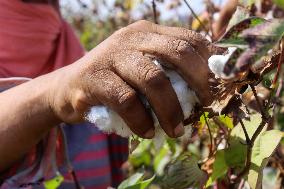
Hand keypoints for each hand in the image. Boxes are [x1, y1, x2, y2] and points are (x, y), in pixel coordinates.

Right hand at [49, 20, 222, 138]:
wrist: (69, 87)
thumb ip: (168, 72)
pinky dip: (142, 121)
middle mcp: (131, 38)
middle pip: (177, 53)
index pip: (189, 39)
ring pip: (153, 79)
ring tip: (176, 130)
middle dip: (198, 82)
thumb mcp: (142, 69)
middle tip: (204, 106)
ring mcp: (111, 55)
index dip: (207, 64)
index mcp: (148, 32)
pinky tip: (146, 132)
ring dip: (171, 110)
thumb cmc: (114, 82)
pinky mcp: (94, 78)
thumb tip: (203, 92)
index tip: (213, 89)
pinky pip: (127, 101)